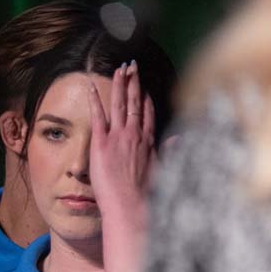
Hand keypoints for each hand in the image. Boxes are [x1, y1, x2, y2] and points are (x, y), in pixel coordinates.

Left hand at [88, 60, 156, 239]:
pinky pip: (97, 117)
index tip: (144, 86)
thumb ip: (169, 152)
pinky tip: (89, 87)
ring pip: (119, 104)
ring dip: (119, 84)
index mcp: (150, 142)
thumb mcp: (163, 171)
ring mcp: (119, 138)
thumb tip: (181, 139)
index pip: (149, 114)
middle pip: (136, 103)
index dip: (146, 98)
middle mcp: (136, 135)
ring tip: (119, 68)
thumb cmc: (145, 195)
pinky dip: (94, 100)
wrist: (131, 205)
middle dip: (134, 83)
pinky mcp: (101, 144)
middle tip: (132, 65)